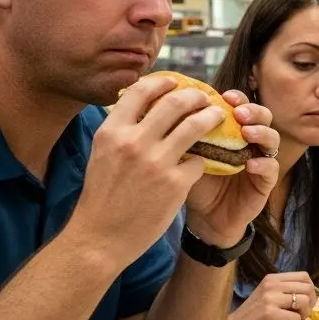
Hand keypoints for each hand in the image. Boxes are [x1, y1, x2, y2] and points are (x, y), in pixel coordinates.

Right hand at [70, 75, 223, 265]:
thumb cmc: (102, 197)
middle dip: (195, 96)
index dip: (162, 82)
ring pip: (195, 126)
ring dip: (211, 117)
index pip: (140, 91)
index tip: (176, 81)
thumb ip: (121, 129)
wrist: (100, 238)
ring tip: (218, 116)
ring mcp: (156, 163)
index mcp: (111, 132)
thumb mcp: (102, 154)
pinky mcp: (175, 184)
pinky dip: (205, 159)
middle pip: (174, 103)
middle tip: (204, 97)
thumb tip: (143, 104)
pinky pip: (200, 161)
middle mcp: (133, 142)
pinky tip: (209, 159)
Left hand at [183, 91, 279, 247]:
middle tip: (239, 114)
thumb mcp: (186, 155)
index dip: (237, 98)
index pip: (241, 106)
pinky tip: (250, 163)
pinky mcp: (265, 182)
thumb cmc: (193, 182)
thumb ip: (183, 134)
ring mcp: (261, 160)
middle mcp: (250, 141)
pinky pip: (271, 168)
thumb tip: (167, 108)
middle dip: (253, 110)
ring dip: (261, 132)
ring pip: (273, 138)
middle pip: (263, 115)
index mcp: (232, 130)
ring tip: (247, 133)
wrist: (203, 217)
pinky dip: (263, 163)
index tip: (224, 96)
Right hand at [222, 272, 316, 319]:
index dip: (310, 290)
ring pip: (305, 302)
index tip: (304, 303)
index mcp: (272, 278)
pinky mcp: (270, 314)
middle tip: (300, 314)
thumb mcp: (268, 295)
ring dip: (303, 315)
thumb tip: (310, 295)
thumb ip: (285, 291)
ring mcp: (270, 299)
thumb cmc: (252, 315)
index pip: (304, 276)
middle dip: (309, 304)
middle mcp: (271, 285)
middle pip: (307, 288)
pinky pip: (296, 318)